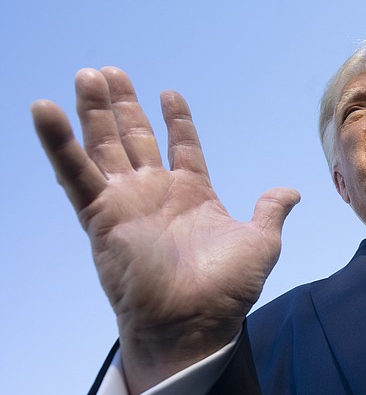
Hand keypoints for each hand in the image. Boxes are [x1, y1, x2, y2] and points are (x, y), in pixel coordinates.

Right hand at [31, 68, 298, 394]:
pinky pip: (74, 174)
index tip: (169, 93)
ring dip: (94, 111)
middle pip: (134, 138)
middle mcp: (156, 193)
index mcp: (192, 194)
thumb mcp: (261, 242)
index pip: (182, 146)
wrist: (194, 324)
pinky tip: (45, 109)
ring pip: (104, 146)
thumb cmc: (226, 290)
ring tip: (88, 75)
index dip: (176, 120)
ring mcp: (127, 202)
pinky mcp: (101, 215)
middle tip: (109, 71)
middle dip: (123, 105)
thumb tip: (291, 192)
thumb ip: (270, 211)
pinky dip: (58, 142)